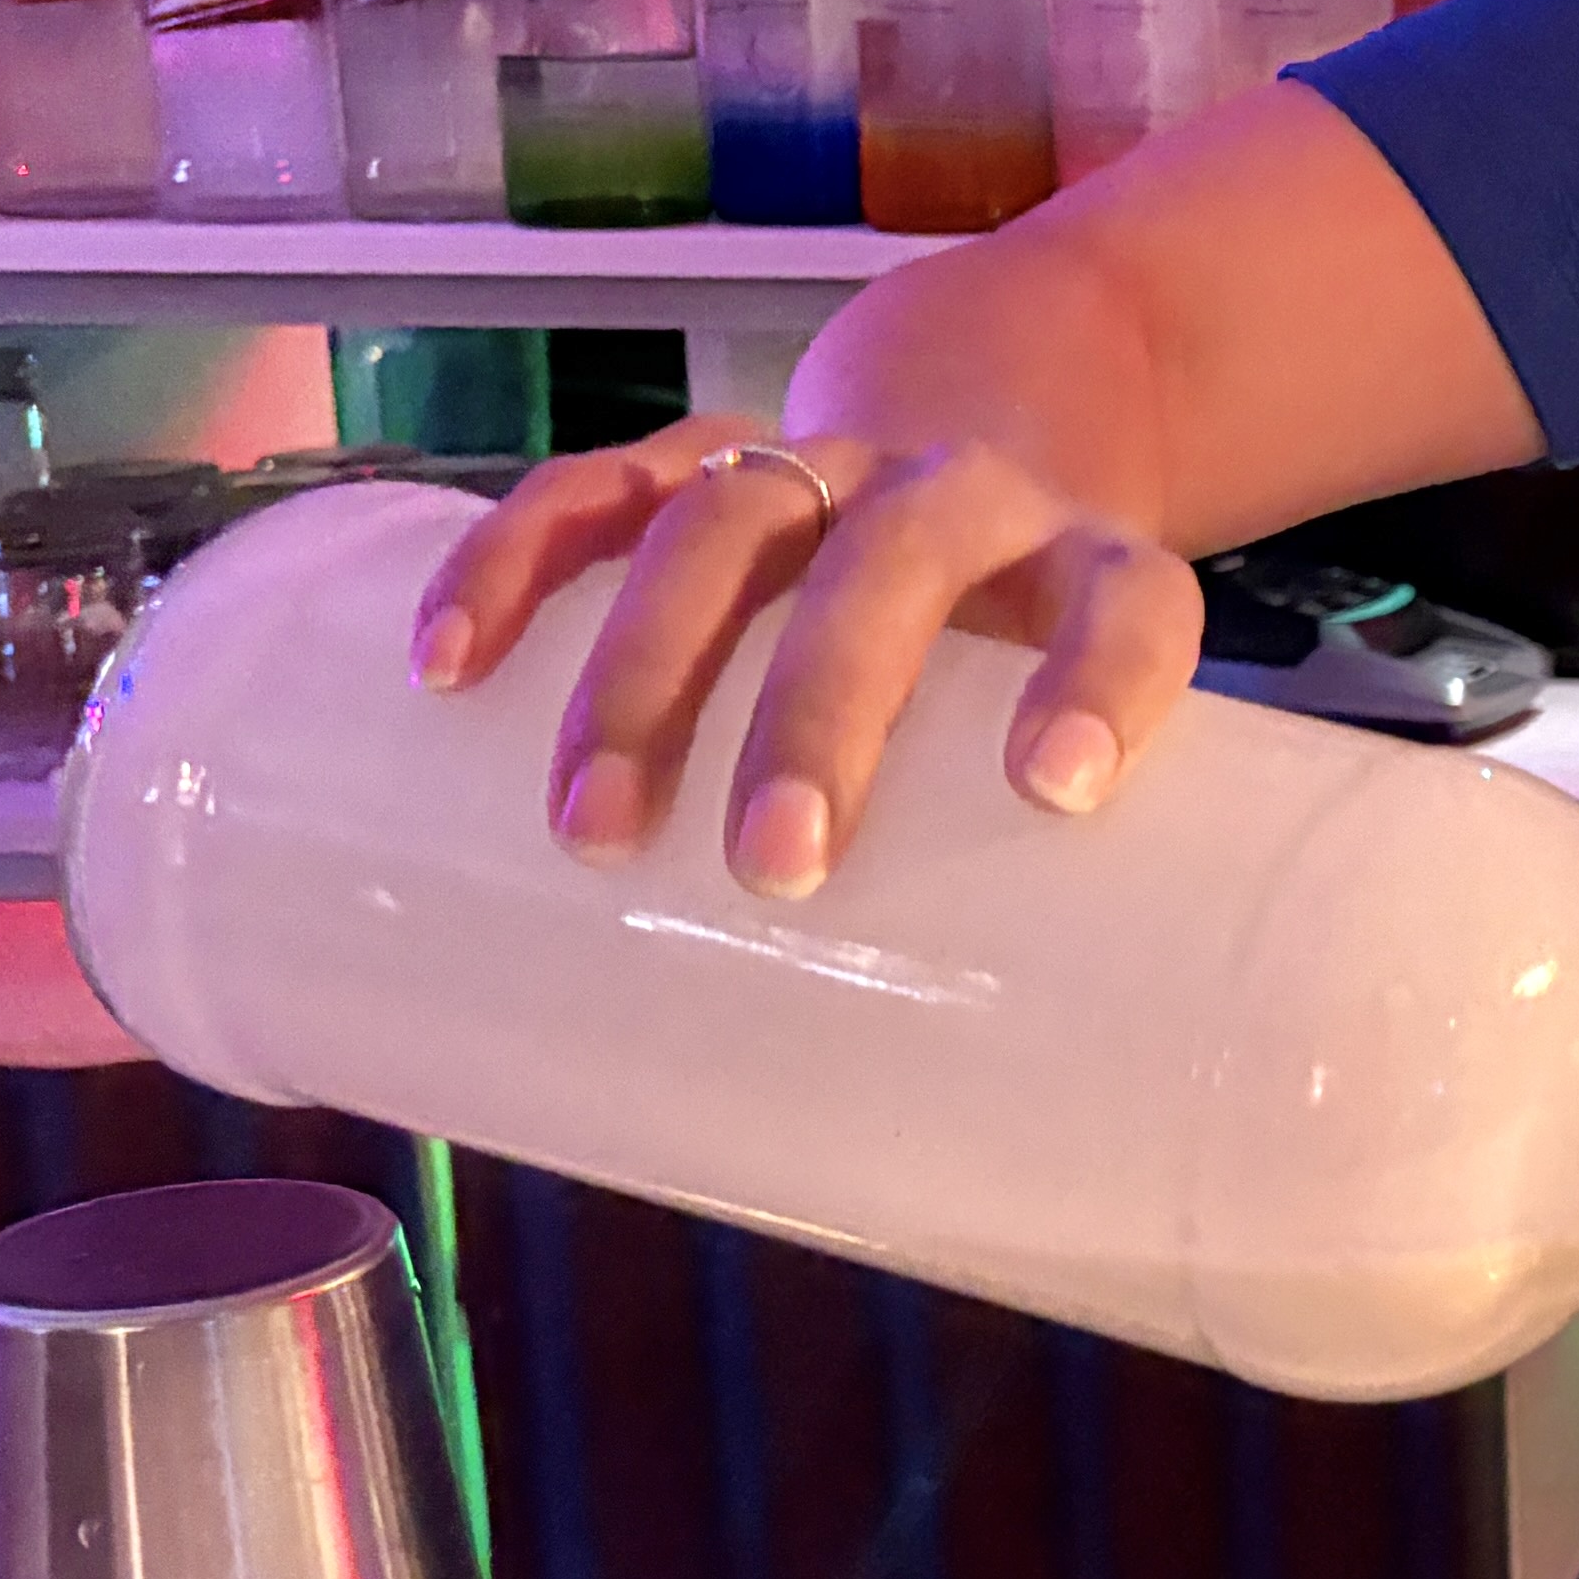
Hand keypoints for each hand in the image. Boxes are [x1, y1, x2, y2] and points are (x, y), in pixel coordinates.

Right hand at [408, 416, 1201, 899]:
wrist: (982, 458)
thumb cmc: (1015, 665)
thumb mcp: (1063, 737)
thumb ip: (1036, 874)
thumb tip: (947, 1120)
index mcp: (1088, 565)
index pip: (1129, 607)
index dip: (1101, 685)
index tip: (1055, 791)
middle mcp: (960, 495)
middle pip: (891, 571)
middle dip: (822, 714)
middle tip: (774, 867)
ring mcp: (825, 460)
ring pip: (730, 522)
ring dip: (650, 671)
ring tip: (593, 828)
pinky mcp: (703, 458)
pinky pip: (598, 487)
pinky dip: (514, 564)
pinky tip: (449, 663)